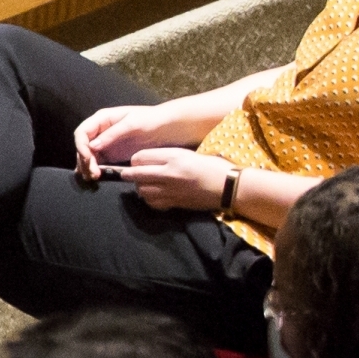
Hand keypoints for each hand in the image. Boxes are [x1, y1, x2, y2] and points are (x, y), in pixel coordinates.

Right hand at [73, 102, 203, 176]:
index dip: (81, 146)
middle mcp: (100, 131)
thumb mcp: (133, 124)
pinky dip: (94, 170)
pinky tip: (95, 178)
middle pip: (83, 146)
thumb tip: (92, 146)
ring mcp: (105, 144)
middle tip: (94, 174)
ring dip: (88, 167)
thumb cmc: (152, 120)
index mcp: (102, 119)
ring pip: (88, 157)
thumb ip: (112, 134)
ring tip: (94, 178)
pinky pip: (97, 163)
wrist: (170, 128)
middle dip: (85, 160)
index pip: (82, 132)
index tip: (88, 158)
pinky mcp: (111, 154)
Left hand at [117, 148, 234, 212]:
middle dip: (128, 174)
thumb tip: (147, 162)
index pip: (141, 157)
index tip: (136, 162)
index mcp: (175, 157)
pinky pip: (152, 203)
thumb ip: (168, 157)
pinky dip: (149, 199)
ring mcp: (171, 190)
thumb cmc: (214, 166)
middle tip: (128, 174)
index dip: (135, 160)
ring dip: (140, 187)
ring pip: (141, 190)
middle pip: (136, 175)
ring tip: (146, 184)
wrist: (230, 186)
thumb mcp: (190, 154)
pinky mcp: (175, 203)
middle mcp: (169, 173)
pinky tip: (155, 195)